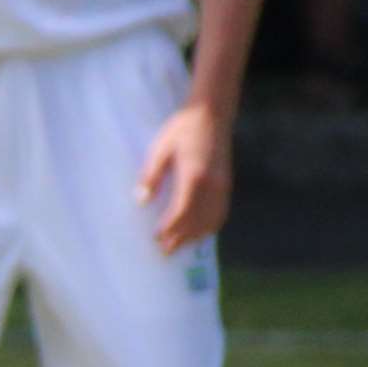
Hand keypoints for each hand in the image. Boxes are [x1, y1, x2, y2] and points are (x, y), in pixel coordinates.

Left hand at [137, 100, 233, 254]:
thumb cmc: (182, 128)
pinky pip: (220, 213)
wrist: (212, 114)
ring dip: (195, 236)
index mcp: (193, 176)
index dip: (168, 228)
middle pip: (196, 221)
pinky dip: (210, 226)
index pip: (180, 212)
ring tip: (179, 246)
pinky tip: (200, 232)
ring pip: (211, 221)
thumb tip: (141, 201)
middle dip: (180, 238)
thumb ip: (151, 176)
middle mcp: (212, 185)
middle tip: (164, 252)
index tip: (155, 238)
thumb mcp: (160, 149)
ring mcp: (222, 186)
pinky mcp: (226, 184)